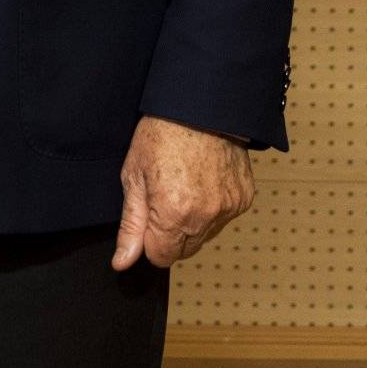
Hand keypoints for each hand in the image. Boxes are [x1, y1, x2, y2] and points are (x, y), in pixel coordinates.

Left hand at [111, 115, 254, 271]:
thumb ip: (131, 225)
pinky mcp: (244, 198)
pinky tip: (205, 181)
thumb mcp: (134, 176)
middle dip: (172, 233)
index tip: (150, 215)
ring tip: (187, 185)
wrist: (201, 105)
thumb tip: (123, 262)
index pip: (160, 258)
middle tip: (166, 196)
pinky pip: (224, 218)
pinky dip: (214, 207)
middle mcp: (205, 217)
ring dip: (194, 222)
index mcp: (174, 215)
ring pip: (205, 236)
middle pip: (184, 251)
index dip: (150, 240)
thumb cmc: (162, 134)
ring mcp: (228, 208)